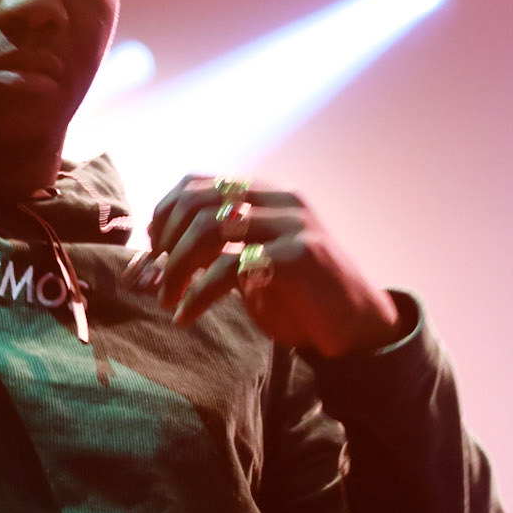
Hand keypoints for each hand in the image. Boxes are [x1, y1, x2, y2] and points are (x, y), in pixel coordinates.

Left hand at [124, 175, 401, 357]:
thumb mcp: (255, 264)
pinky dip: (199, 294)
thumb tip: (160, 252)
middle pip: (199, 202)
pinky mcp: (299, 257)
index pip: (198, 183)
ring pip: (211, 228)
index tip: (153, 248)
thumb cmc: (302, 299)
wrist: (359, 329)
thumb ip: (221, 249)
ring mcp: (293, 225)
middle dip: (167, 242)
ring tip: (168, 299)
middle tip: (157, 278)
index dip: (164, 212)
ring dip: (178, 267)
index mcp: (267, 195)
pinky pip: (231, 267)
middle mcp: (280, 201)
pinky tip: (187, 316)